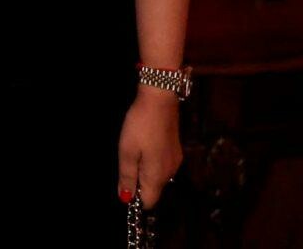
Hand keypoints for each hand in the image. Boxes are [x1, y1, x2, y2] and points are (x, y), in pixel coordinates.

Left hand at [117, 87, 182, 206]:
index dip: (135, 198)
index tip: (125, 181)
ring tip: (135, 150)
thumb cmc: (140, 126)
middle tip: (127, 160)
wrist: (160, 100)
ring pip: (159, 178)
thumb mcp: (127, 151)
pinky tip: (145, 146)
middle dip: (139, 183)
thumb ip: (127, 176)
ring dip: (145, 172)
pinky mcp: (177, 151)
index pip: (149, 202)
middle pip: (154, 190)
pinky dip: (152, 163)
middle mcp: (170, 173)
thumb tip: (126, 198)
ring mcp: (175, 162)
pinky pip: (163, 166)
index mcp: (158, 176)